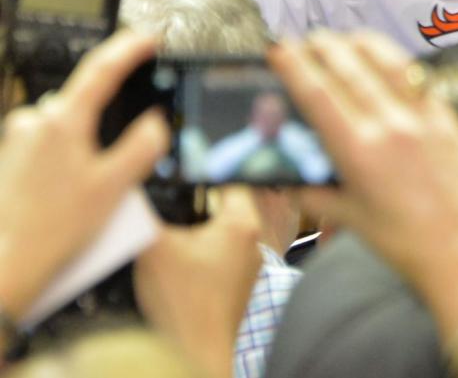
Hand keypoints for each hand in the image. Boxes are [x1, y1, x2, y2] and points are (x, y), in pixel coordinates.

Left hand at [0, 31, 168, 320]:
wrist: (6, 265)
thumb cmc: (52, 230)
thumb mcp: (115, 187)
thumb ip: (143, 146)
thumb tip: (154, 123)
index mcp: (62, 122)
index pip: (102, 69)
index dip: (130, 49)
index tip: (149, 38)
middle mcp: (35, 123)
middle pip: (86, 102)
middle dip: (110, 118)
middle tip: (125, 154)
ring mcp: (18, 141)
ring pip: (69, 126)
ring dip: (88, 144)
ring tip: (98, 188)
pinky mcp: (10, 159)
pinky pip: (51, 146)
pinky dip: (70, 159)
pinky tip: (75, 195)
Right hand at [134, 186, 262, 377]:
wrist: (195, 353)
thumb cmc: (182, 303)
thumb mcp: (153, 245)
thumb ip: (147, 212)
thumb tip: (136, 193)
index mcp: (241, 223)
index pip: (228, 178)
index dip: (201, 172)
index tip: (182, 173)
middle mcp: (253, 241)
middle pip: (222, 206)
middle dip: (194, 206)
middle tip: (171, 208)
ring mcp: (247, 266)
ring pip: (219, 233)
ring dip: (195, 233)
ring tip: (172, 241)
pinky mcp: (237, 286)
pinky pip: (217, 258)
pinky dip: (198, 257)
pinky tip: (178, 267)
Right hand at [268, 32, 457, 333]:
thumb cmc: (403, 242)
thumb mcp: (349, 218)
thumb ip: (314, 191)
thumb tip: (285, 175)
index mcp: (358, 152)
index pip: (317, 94)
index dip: (294, 66)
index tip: (280, 47)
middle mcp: (389, 126)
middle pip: (349, 69)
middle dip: (324, 48)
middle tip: (307, 39)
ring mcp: (423, 118)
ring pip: (386, 63)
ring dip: (360, 44)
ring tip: (344, 39)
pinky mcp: (448, 118)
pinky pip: (417, 79)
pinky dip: (395, 63)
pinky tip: (385, 59)